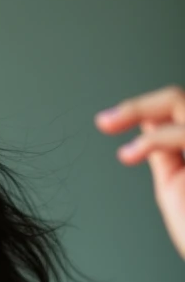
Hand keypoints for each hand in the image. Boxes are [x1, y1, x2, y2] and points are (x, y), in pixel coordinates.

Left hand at [94, 84, 184, 260]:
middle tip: (105, 121)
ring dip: (139, 110)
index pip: (176, 109)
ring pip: (179, 102)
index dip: (142, 109)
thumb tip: (146, 126)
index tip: (109, 121)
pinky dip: (152, 139)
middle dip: (137, 105)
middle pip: (178, 98)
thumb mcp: (173, 183)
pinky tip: (130, 154)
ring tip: (111, 126)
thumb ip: (163, 151)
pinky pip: (184, 130)